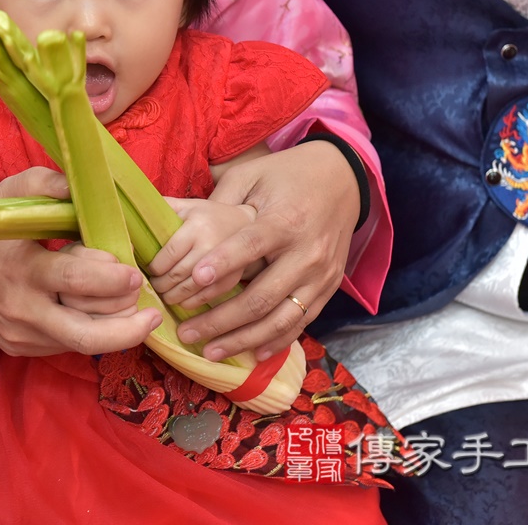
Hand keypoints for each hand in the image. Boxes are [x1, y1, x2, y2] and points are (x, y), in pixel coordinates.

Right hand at [0, 167, 161, 355]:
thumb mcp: (11, 192)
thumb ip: (50, 184)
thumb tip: (90, 186)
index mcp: (23, 268)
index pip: (76, 280)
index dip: (112, 278)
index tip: (132, 269)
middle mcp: (23, 309)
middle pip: (87, 333)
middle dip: (127, 323)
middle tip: (147, 303)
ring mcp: (22, 335)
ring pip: (83, 344)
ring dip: (117, 329)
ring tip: (136, 311)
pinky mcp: (23, 349)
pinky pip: (69, 346)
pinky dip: (93, 331)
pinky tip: (104, 312)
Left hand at [147, 197, 257, 305]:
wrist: (247, 224)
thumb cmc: (207, 216)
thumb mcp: (185, 206)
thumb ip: (159, 208)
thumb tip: (127, 213)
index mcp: (196, 225)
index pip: (167, 254)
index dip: (154, 267)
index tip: (148, 269)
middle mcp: (211, 244)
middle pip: (176, 274)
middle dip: (160, 284)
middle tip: (153, 285)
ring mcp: (224, 265)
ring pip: (188, 289)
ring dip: (171, 296)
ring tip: (164, 294)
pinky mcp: (232, 280)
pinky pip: (204, 298)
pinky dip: (188, 303)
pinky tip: (181, 300)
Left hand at [171, 141, 360, 360]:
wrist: (342, 180)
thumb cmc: (287, 175)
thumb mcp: (253, 174)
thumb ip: (222, 201)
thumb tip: (186, 229)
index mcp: (284, 221)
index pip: (251, 246)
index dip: (223, 263)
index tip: (195, 279)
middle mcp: (306, 252)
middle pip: (261, 296)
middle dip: (220, 320)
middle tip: (186, 331)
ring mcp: (321, 275)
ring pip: (280, 319)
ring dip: (243, 340)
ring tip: (210, 352)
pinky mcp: (329, 288)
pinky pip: (302, 322)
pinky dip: (276, 341)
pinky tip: (251, 354)